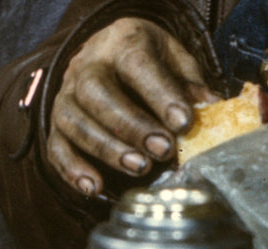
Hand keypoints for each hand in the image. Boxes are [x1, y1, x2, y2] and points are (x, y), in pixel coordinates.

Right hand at [48, 17, 217, 197]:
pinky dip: (72, 170)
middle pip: (96, 93)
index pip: (136, 64)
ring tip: (139, 168)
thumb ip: (190, 84)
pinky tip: (94, 187)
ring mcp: (66, 95)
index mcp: (121, 42)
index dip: (160, 94)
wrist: (108, 52)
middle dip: (131, 125)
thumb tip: (211, 109)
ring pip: (74, 121)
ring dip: (106, 149)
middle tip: (163, 150)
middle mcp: (86, 66)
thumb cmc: (146, 61)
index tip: (183, 122)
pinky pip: (56, 147)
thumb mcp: (174, 60)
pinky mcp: (57, 123)